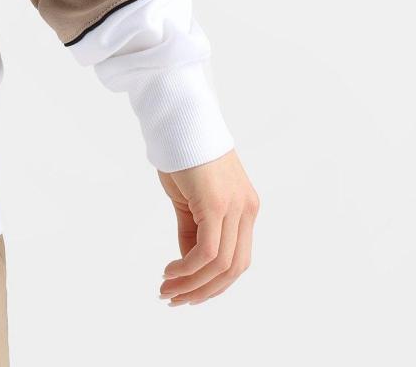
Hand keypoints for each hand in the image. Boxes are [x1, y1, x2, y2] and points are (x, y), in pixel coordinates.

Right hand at [157, 149, 258, 304]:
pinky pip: (207, 251)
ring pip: (221, 264)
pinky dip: (189, 267)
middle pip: (234, 268)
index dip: (214, 282)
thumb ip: (193, 229)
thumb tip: (189, 263)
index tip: (187, 292)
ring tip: (168, 290)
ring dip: (193, 284)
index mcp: (244, 208)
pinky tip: (171, 271)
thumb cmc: (181, 151)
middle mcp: (247, 210)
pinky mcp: (216, 204)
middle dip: (204, 290)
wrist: (178, 116)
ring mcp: (235, 207)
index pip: (237, 259)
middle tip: (175, 299)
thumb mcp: (189, 197)